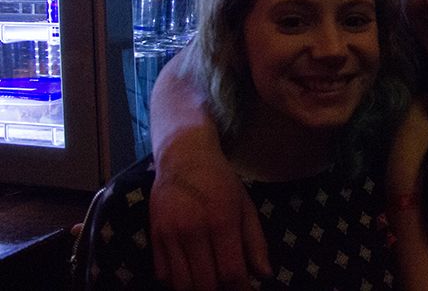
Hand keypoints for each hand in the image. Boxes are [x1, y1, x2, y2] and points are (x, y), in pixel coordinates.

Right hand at [150, 138, 269, 290]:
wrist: (184, 158)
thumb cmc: (221, 182)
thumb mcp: (245, 206)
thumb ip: (255, 242)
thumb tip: (264, 276)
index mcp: (221, 221)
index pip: (231, 271)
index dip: (241, 288)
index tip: (246, 289)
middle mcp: (193, 230)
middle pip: (205, 284)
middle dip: (220, 290)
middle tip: (228, 283)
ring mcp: (169, 234)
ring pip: (181, 284)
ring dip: (197, 287)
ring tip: (210, 279)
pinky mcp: (153, 236)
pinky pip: (162, 274)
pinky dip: (177, 281)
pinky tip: (190, 272)